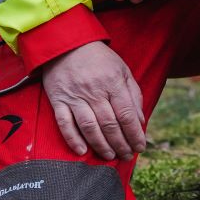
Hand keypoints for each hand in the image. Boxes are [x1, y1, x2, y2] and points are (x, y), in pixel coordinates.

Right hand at [37, 41, 146, 160]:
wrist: (66, 43)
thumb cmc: (98, 58)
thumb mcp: (122, 69)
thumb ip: (133, 94)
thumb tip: (140, 120)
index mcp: (113, 82)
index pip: (126, 114)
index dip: (135, 134)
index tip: (140, 146)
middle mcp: (94, 91)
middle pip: (110, 124)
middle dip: (121, 144)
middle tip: (127, 155)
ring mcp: (75, 96)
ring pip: (90, 127)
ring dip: (101, 145)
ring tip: (110, 156)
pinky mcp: (58, 100)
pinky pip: (65, 123)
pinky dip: (73, 139)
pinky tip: (83, 151)